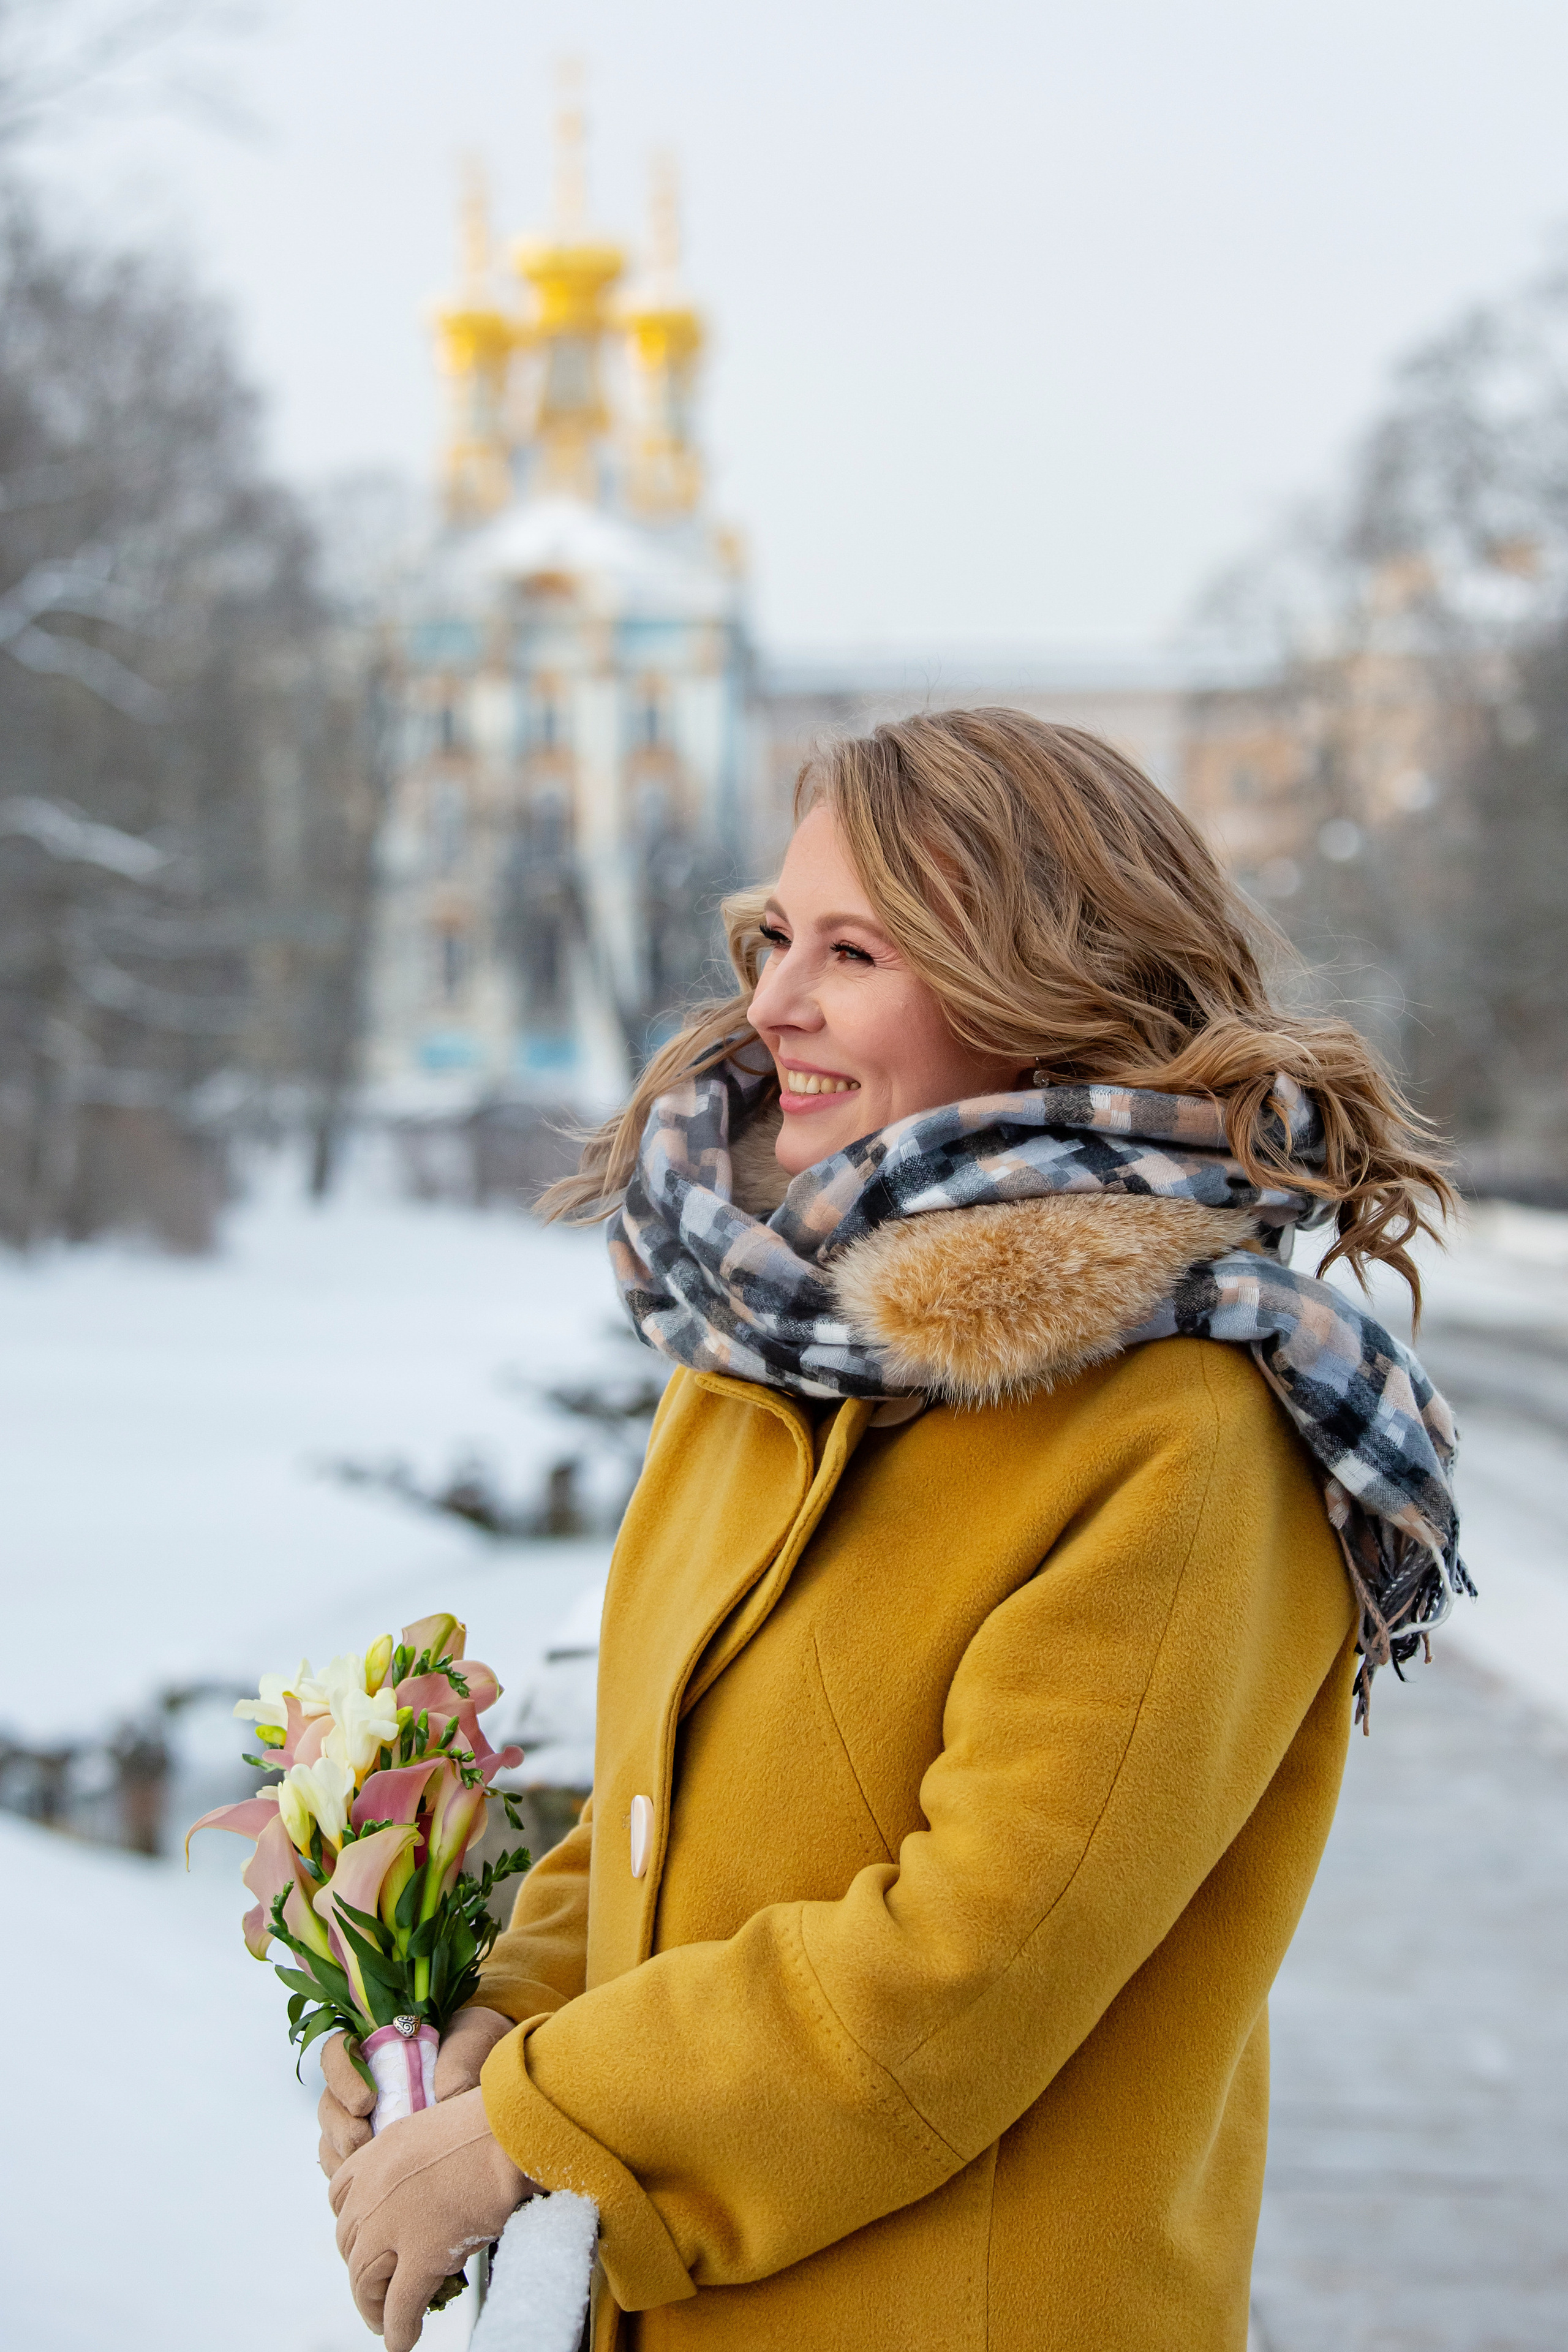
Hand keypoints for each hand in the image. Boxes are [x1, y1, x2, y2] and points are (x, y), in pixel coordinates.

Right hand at [318, 2007, 514, 2178]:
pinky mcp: (377, 2151)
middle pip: (329, 2104)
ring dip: (343, 2155)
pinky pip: (347, 2169)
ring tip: (369, 2165)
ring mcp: (368, 2119)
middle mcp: (365, 2082)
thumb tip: (443, 2093)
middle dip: (340, 2126)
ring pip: (332, 2139)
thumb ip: (457, 2060)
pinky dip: (353, 2178)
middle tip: (364, 2140)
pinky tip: (372, 2187)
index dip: (340, 2075)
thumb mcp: (475, 2039)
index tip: (367, 2100)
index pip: (337, 2052)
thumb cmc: (479, 2048)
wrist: (502, 2073)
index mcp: (379, 2045)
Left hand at [329, 2086, 536, 2351]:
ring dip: (371, 2306)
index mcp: (379, 2152)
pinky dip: (397, 2330)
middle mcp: (374, 2188)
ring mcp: (394, 2223)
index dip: (350, 2223)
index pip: (339, 2195)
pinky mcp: (422, 2253)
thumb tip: (429, 2189)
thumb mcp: (437, 2129)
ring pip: (363, 2279)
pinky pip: (398, 2306)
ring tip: (383, 2321)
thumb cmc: (494, 2125)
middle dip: (359, 2268)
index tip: (364, 2238)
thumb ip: (419, 2159)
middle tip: (376, 2286)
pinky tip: (402, 2341)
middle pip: (348, 2242)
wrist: (514, 2132)